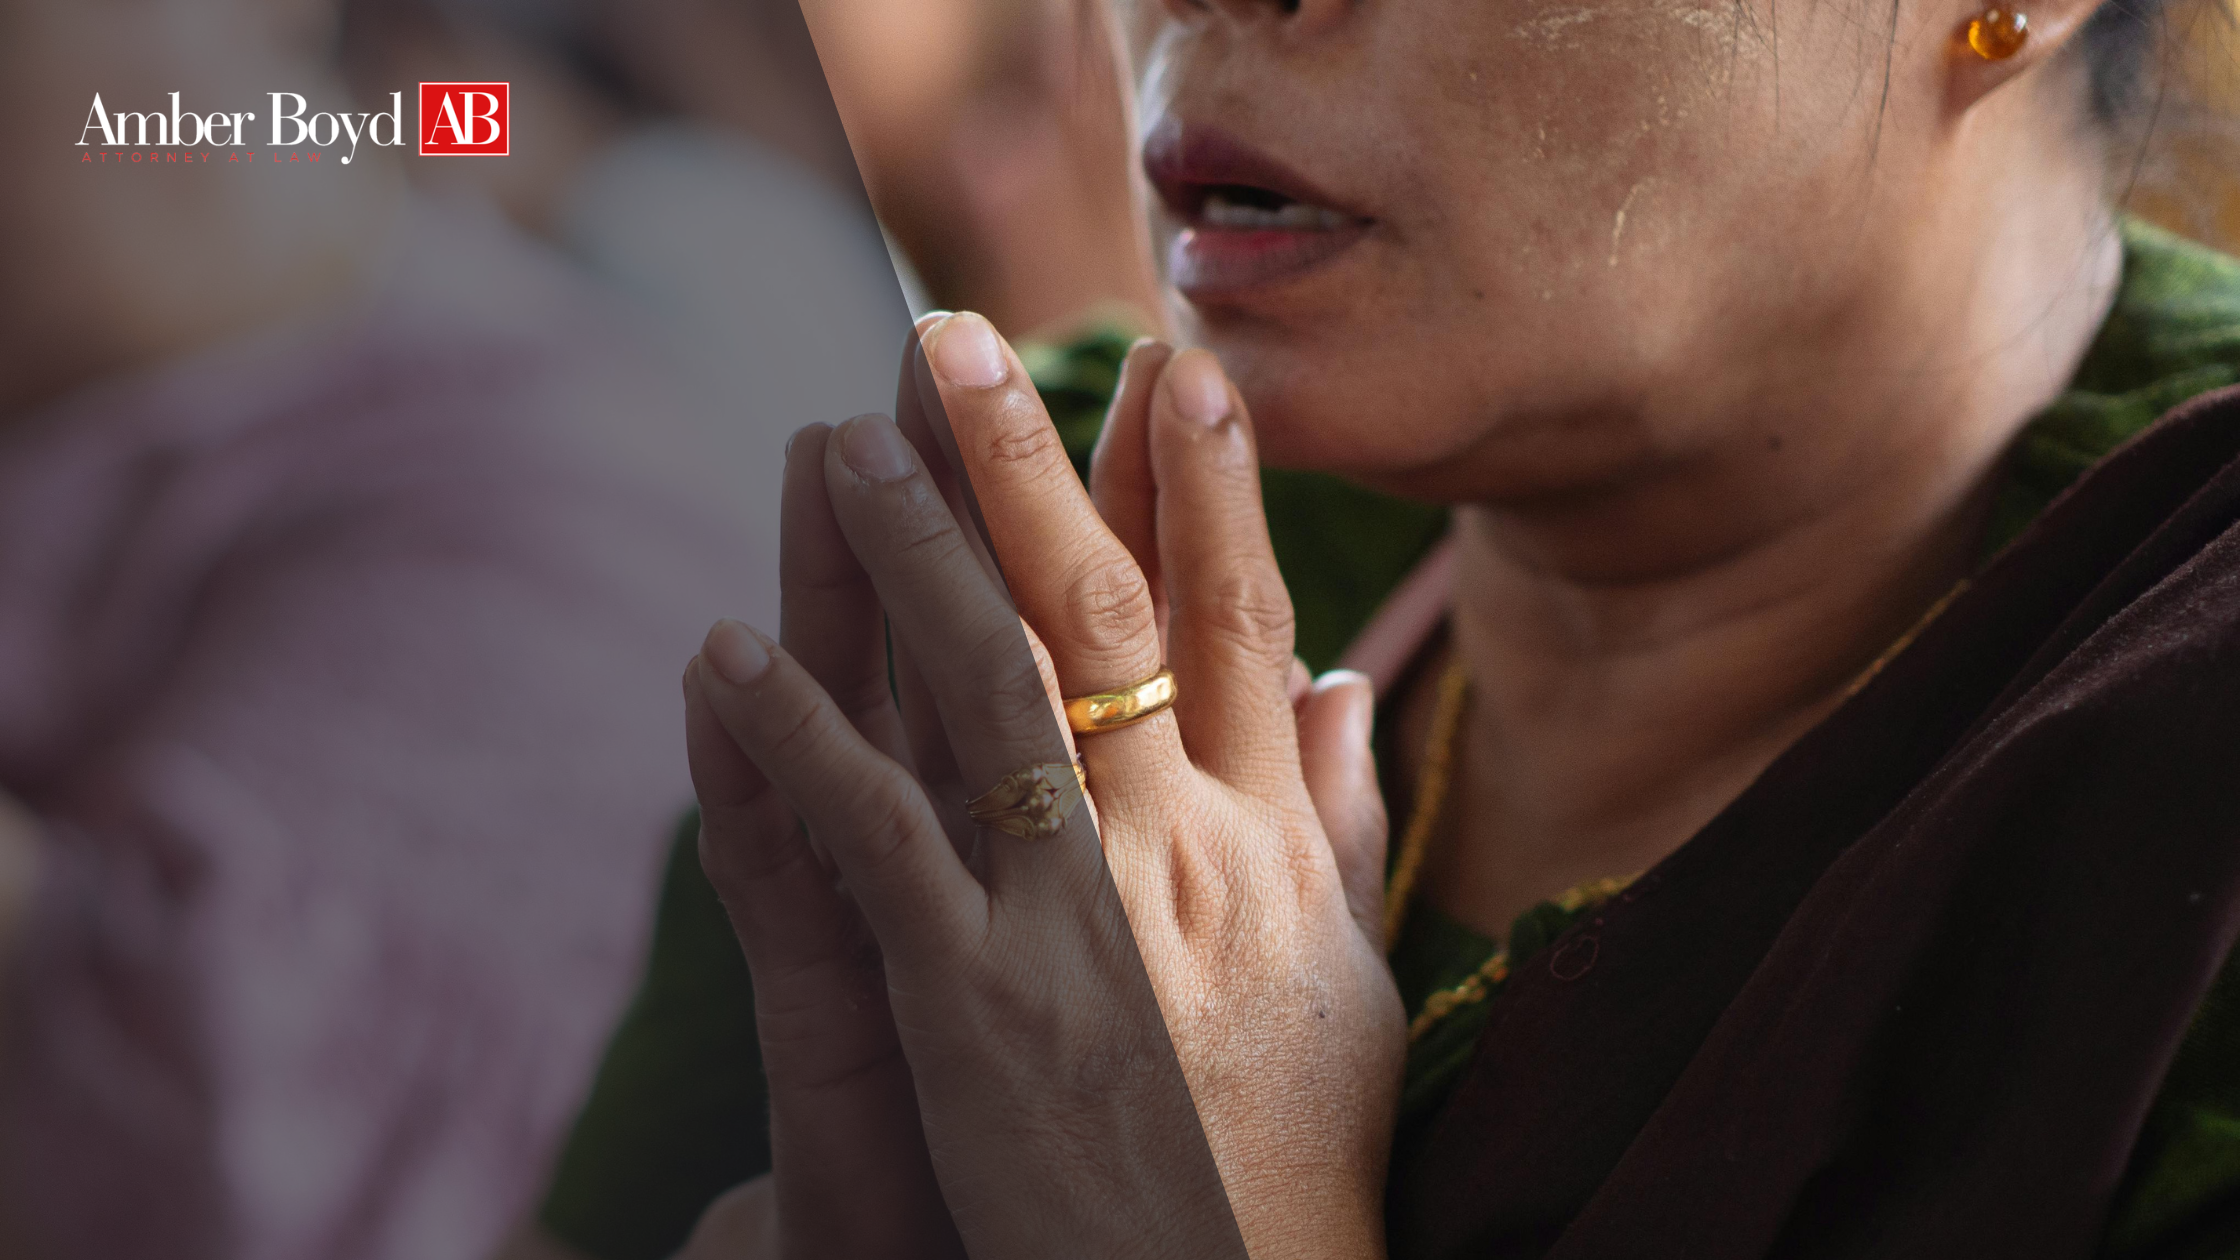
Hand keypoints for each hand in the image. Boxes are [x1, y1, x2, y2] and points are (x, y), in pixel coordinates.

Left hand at [689, 313, 1401, 1258]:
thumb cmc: (1294, 1152)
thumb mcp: (1346, 977)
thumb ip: (1343, 822)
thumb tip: (1358, 687)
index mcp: (1273, 842)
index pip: (1240, 622)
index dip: (1210, 487)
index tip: (1179, 367)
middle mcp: (1187, 850)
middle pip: (1101, 617)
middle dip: (1028, 465)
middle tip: (953, 341)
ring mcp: (1081, 915)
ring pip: (985, 689)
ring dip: (903, 556)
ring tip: (834, 446)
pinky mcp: (978, 993)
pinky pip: (874, 834)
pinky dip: (799, 736)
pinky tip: (728, 654)